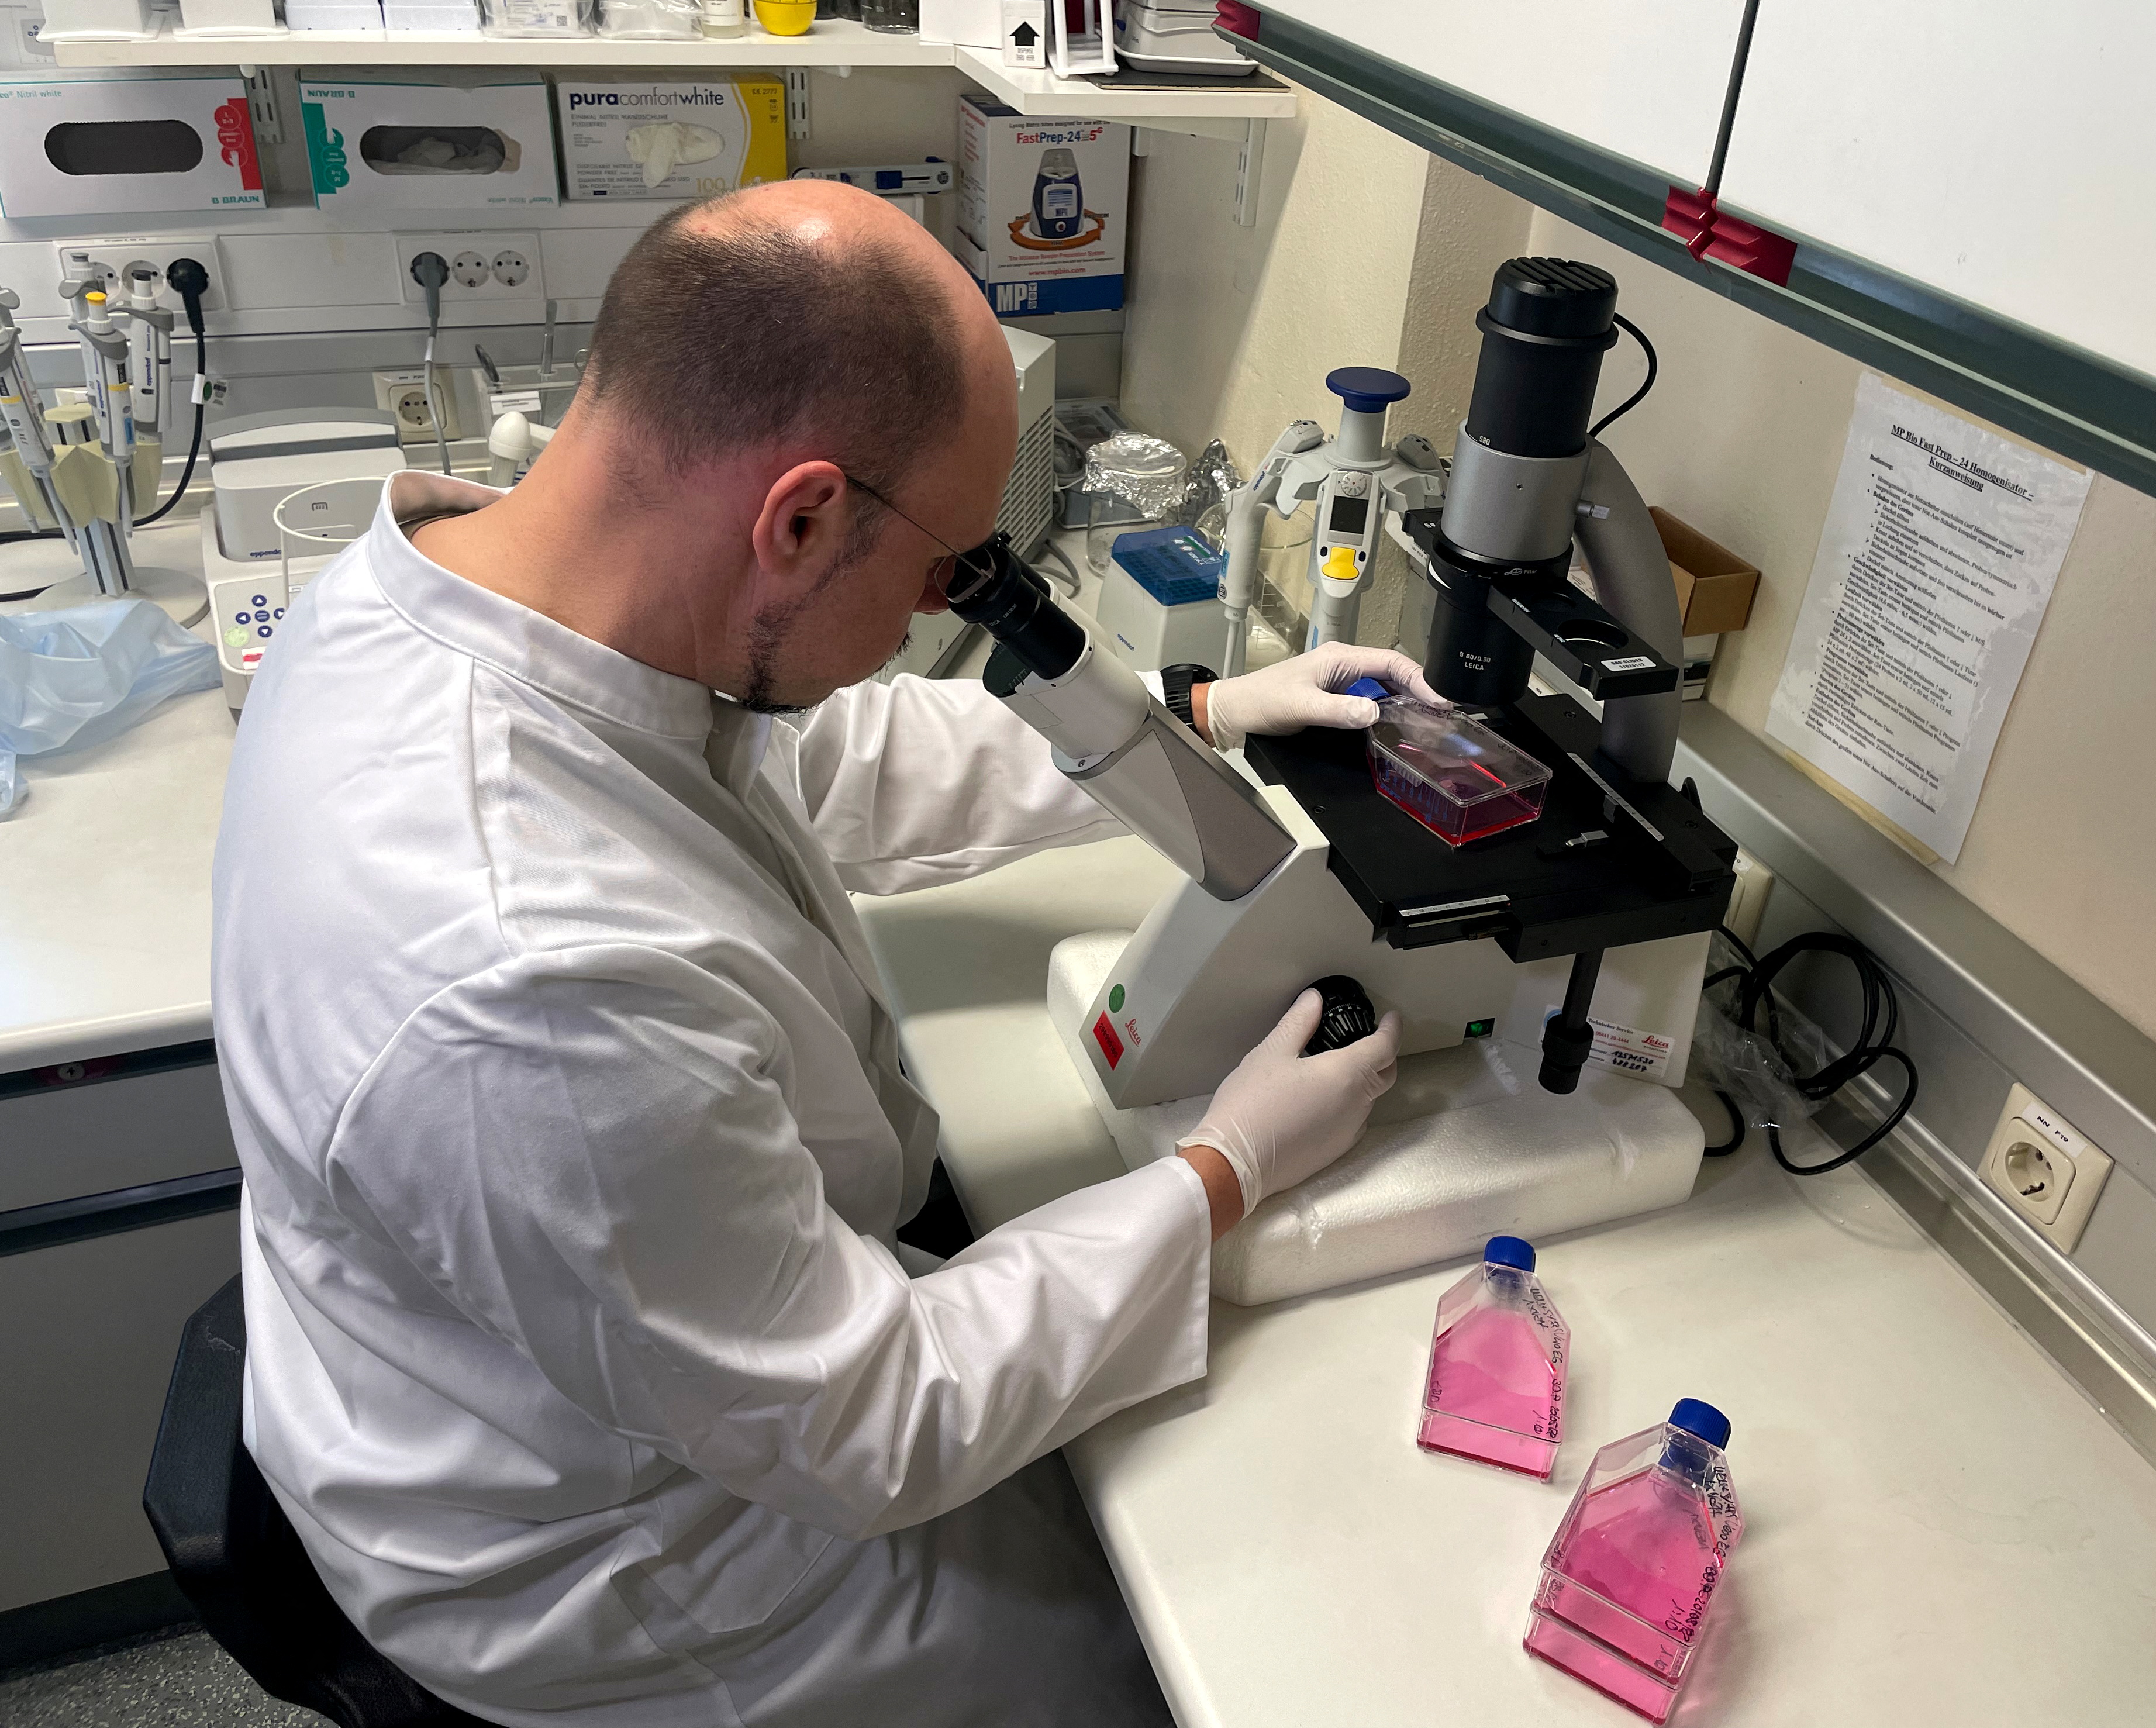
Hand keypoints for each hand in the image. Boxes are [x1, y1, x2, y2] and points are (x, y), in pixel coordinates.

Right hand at [1175, 988, 1401, 1220]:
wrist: (1234, 1162)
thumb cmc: (1251, 1104)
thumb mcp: (1271, 1053)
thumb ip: (1298, 1023)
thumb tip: (1313, 1001)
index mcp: (1346, 1075)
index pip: (1384, 1047)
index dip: (1391, 1029)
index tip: (1390, 1019)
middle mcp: (1356, 1106)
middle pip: (1385, 1075)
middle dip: (1382, 1055)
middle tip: (1366, 1040)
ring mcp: (1347, 1132)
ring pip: (1368, 1101)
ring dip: (1363, 1082)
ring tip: (1337, 1069)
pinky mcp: (1334, 1152)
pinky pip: (1353, 1123)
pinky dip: (1348, 1106)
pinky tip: (1322, 1102)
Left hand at [1198, 643, 1444, 749]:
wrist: (1237, 710)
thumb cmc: (1262, 700)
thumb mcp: (1301, 706)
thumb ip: (1338, 710)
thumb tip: (1373, 713)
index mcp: (1339, 657)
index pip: (1391, 661)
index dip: (1419, 678)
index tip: (1438, 699)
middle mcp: (1343, 664)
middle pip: (1393, 672)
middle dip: (1420, 689)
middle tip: (1442, 713)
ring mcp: (1340, 680)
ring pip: (1384, 685)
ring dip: (1406, 699)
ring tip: (1429, 719)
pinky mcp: (1335, 696)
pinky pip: (1370, 698)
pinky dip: (1388, 709)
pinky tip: (1398, 724)